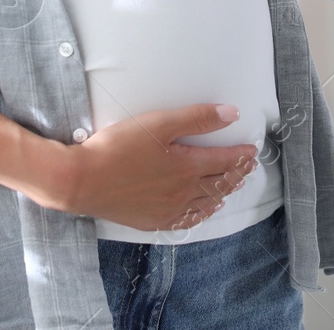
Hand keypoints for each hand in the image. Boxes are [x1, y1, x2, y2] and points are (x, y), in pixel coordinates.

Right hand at [53, 103, 258, 230]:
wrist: (82, 181)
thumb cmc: (117, 148)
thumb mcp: (158, 123)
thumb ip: (197, 118)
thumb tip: (231, 114)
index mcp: (187, 167)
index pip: (224, 161)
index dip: (240, 155)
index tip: (251, 151)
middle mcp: (182, 192)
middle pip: (218, 182)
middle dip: (236, 173)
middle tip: (247, 166)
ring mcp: (168, 209)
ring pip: (205, 202)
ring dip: (222, 192)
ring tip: (233, 185)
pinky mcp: (152, 220)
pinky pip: (186, 219)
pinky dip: (201, 213)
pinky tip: (203, 209)